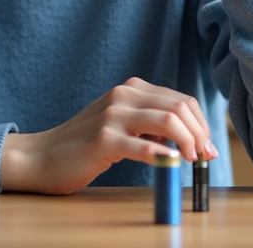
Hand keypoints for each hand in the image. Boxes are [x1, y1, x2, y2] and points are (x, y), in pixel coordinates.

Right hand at [0, 77, 219, 194]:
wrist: (45, 156)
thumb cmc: (87, 143)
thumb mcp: (122, 124)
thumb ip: (151, 124)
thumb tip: (191, 140)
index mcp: (132, 89)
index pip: (181, 100)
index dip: (201, 124)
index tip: (208, 147)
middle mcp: (123, 95)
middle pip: (179, 108)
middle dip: (199, 134)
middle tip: (204, 157)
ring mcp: (112, 116)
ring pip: (167, 121)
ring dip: (188, 143)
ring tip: (190, 161)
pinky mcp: (102, 140)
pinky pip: (142, 146)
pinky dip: (163, 156)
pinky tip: (171, 164)